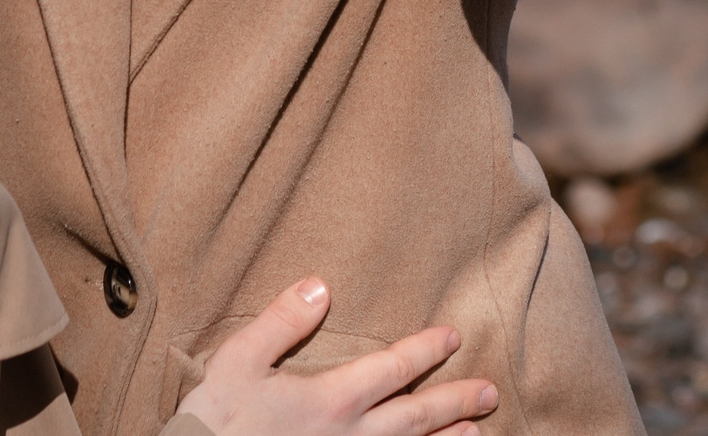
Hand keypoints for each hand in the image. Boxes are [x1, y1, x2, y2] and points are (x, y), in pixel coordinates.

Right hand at [176, 279, 496, 435]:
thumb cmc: (218, 417)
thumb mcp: (240, 358)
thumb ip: (283, 321)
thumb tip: (321, 286)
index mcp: (331, 399)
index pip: (392, 370)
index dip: (425, 351)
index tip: (453, 336)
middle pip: (415, 417)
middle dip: (455, 400)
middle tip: (489, 391)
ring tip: (477, 431)